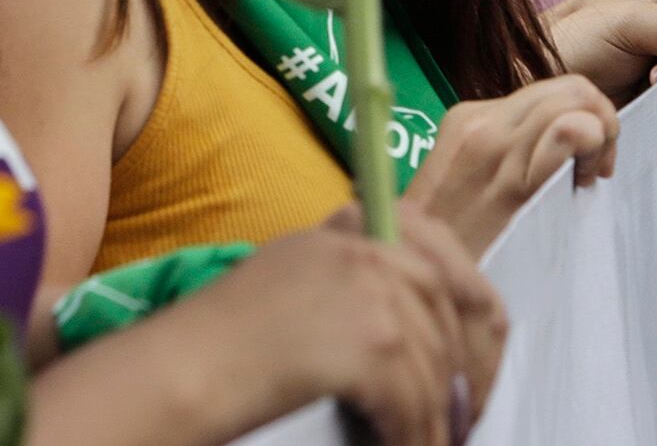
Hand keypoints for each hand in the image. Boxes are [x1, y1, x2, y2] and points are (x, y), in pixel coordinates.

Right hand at [214, 209, 505, 445]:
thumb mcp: (290, 279)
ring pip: (431, 364)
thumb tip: (405, 329)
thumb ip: (347, 284)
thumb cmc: (219, 340)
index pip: (433, 250)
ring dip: (435, 414)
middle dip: (456, 366)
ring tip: (432, 441)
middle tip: (460, 411)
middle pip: (442, 308)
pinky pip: (413, 400)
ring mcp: (371, 292)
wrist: (184, 367)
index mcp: (343, 232)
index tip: (471, 345)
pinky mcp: (373, 342)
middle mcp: (362, 251)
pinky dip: (413, 434)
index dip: (463, 300)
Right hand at [401, 74, 616, 253]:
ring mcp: (495, 145)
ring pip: (576, 98)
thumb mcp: (467, 184)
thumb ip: (506, 157)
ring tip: (589, 176)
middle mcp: (482, 122)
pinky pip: (569, 131)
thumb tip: (558, 150)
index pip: (550, 91)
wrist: (411, 274)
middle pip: (570, 87)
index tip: (584, 162)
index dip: (582, 117)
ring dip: (601, 133)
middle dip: (601, 119)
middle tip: (596, 168)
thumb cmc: (448, 244)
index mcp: (469, 119)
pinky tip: (583, 184)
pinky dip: (593, 146)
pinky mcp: (511, 179)